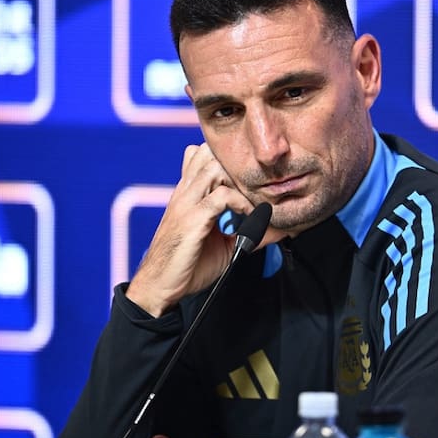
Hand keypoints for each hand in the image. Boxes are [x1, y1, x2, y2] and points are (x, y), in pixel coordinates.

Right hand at [127, 144, 279, 315]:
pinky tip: (246, 216)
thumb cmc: (187, 265)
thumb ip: (248, 232)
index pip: (201, 154)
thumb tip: (279, 229)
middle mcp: (184, 192)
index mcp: (187, 193)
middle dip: (234, 165)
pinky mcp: (191, 219)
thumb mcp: (223, 244)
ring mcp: (186, 203)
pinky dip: (240, 203)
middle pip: (208, 152)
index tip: (249, 183)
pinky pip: (221, 196)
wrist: (159, 286)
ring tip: (249, 200)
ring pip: (213, 166)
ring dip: (237, 180)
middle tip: (251, 188)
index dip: (227, 161)